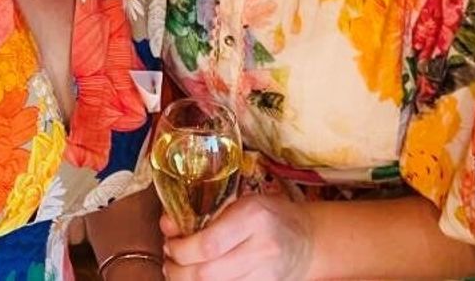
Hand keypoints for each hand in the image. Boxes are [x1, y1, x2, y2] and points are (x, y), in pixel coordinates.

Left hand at [160, 195, 314, 279]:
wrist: (307, 241)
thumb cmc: (269, 215)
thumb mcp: (241, 201)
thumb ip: (205, 212)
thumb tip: (167, 225)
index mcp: (254, 216)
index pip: (208, 244)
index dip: (181, 250)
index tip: (170, 243)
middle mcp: (262, 248)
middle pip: (207, 273)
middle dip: (178, 270)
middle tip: (169, 260)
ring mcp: (266, 275)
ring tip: (178, 270)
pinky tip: (197, 278)